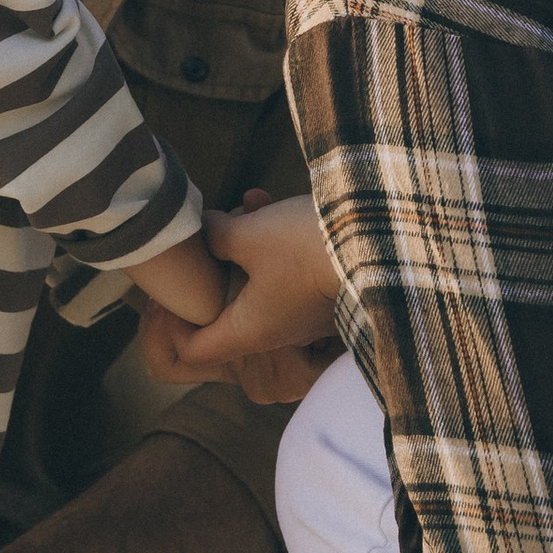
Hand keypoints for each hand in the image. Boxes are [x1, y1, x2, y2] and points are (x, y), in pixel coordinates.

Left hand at [137, 192, 342, 404]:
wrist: (383, 242)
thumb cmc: (306, 248)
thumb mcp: (249, 236)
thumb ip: (216, 236)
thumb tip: (204, 231)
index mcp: (249, 331)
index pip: (193, 351)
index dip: (170, 325)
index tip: (168, 290)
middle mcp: (275, 333)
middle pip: (225, 314)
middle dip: (212, 270)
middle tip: (207, 239)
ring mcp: (303, 316)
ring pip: (256, 284)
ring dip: (246, 246)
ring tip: (248, 204)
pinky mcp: (324, 294)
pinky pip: (285, 273)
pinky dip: (274, 243)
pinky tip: (270, 202)